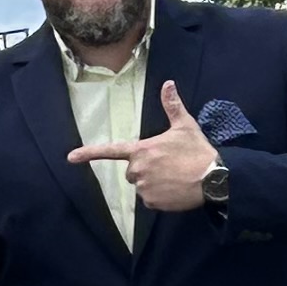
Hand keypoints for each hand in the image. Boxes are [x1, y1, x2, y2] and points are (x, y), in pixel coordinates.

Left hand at [70, 81, 223, 215]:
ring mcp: (143, 187)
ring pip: (142, 185)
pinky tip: (175, 190)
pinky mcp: (151, 202)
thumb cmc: (198, 152)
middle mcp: (137, 169)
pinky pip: (150, 200)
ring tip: (175, 177)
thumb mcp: (185, 126)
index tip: (70, 157)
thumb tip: (168, 83)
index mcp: (142, 150)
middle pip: (133, 171)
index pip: (111, 151)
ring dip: (154, 183)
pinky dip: (160, 196)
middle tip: (169, 165)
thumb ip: (172, 106)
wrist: (215, 179)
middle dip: (146, 169)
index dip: (89, 153)